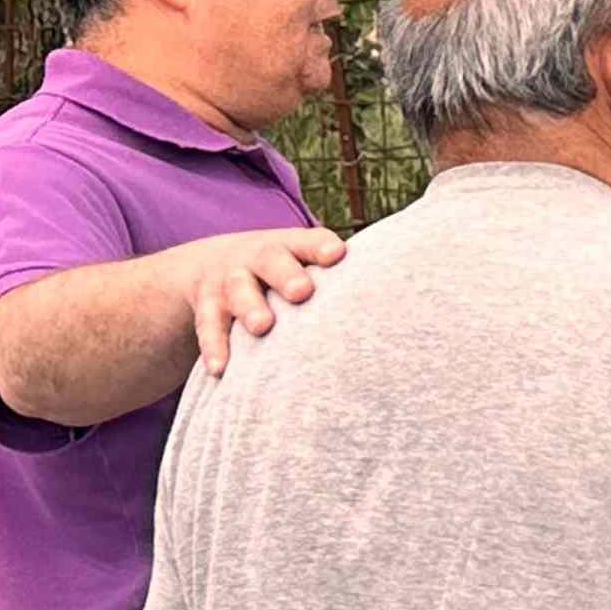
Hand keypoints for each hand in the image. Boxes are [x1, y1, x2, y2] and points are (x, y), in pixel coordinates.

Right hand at [190, 226, 344, 376]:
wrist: (209, 266)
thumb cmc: (281, 272)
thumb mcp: (302, 264)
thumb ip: (337, 279)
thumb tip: (404, 304)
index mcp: (290, 246)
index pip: (307, 241)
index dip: (321, 247)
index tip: (338, 255)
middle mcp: (257, 257)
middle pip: (270, 259)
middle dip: (286, 274)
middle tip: (303, 292)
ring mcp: (228, 280)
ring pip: (236, 289)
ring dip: (249, 307)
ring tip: (262, 326)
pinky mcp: (206, 306)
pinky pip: (207, 326)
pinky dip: (214, 346)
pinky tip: (222, 368)